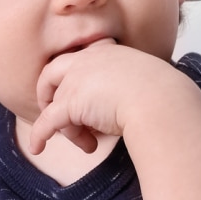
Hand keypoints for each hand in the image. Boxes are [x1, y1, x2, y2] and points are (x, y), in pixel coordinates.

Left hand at [29, 40, 180, 154]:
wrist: (162, 103)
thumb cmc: (163, 98)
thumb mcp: (145, 84)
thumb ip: (129, 87)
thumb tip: (126, 107)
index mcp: (107, 51)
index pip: (79, 60)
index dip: (73, 77)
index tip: (83, 97)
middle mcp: (87, 59)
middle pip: (53, 74)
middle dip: (50, 95)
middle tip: (61, 117)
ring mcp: (76, 78)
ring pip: (57, 106)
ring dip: (70, 129)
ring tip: (89, 144)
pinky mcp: (70, 103)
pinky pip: (47, 121)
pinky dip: (40, 135)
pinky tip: (37, 148)